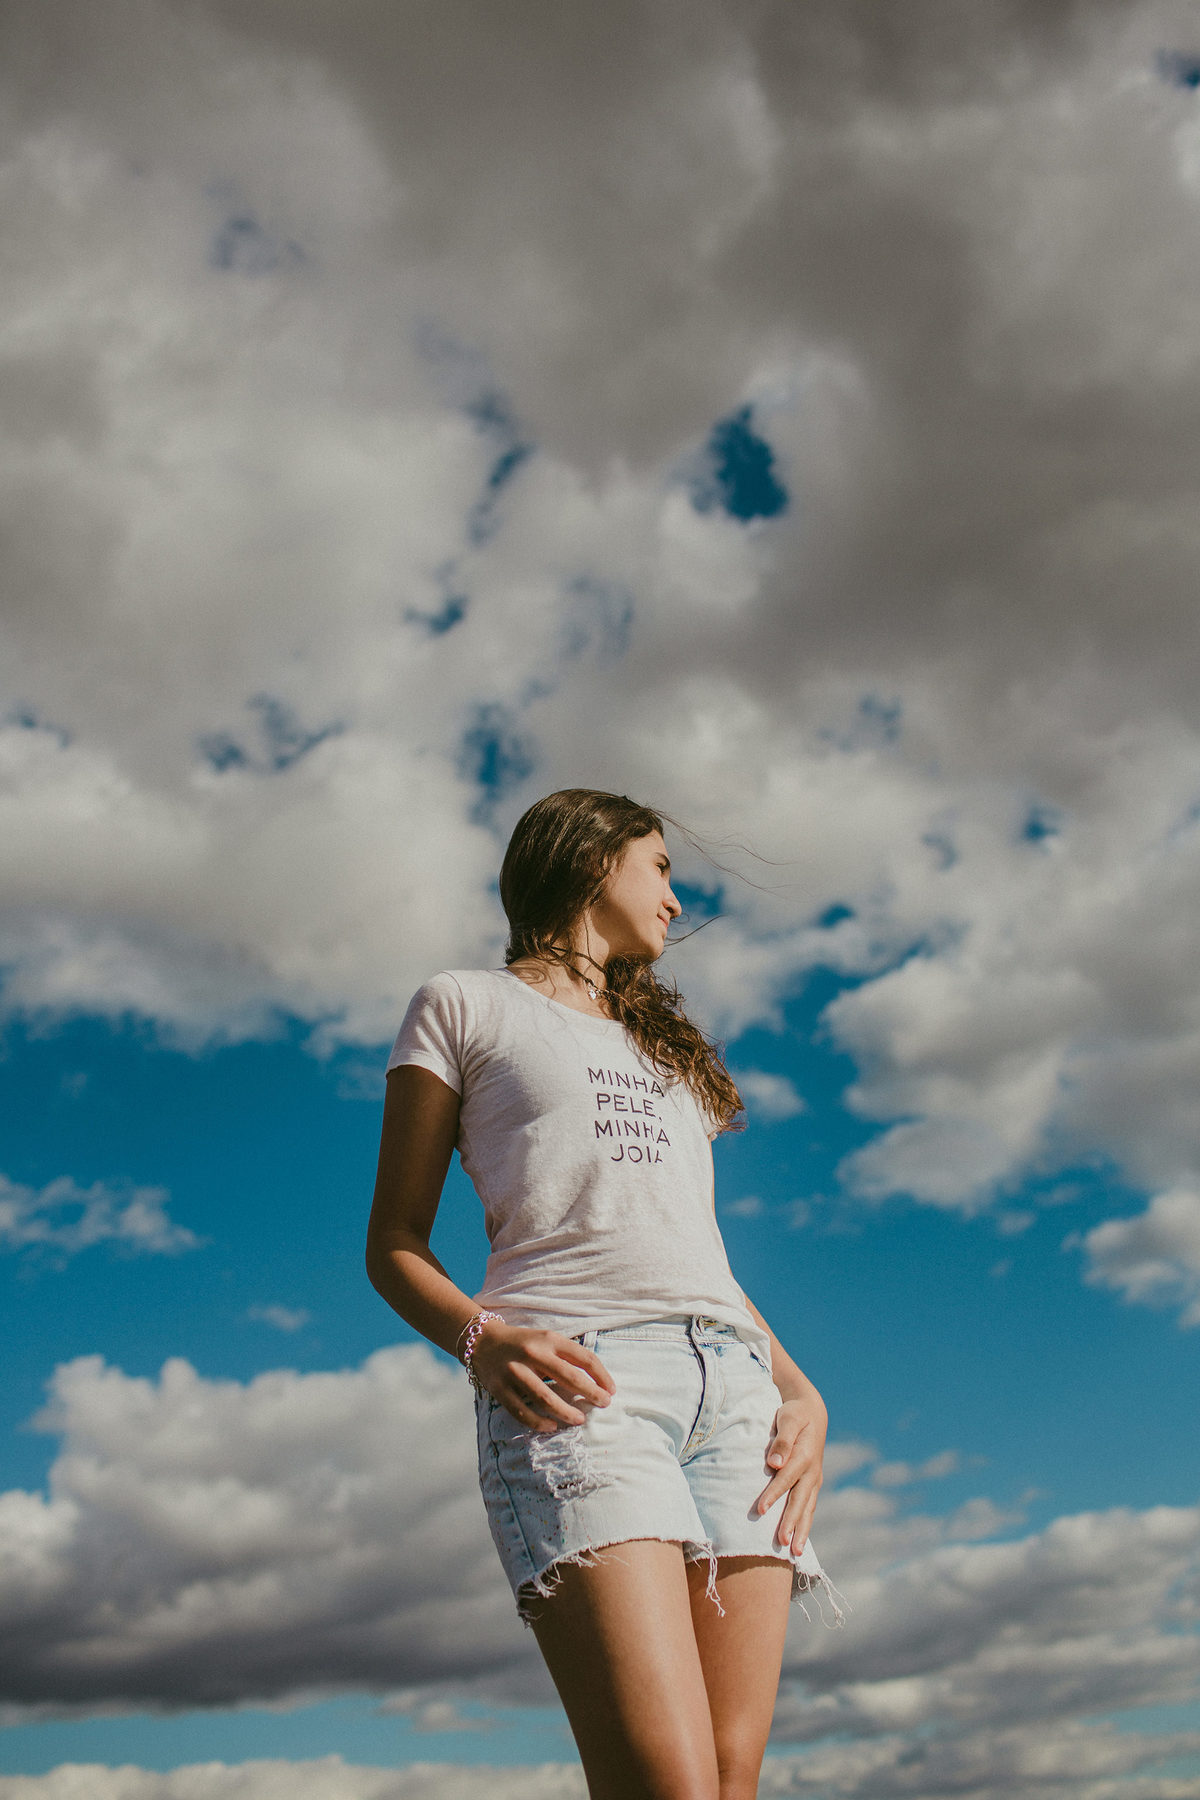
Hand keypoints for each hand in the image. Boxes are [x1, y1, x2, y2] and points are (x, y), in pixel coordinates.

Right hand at [469, 1320, 615, 1431]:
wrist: (482, 1341)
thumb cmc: (523, 1343)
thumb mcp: (546, 1340)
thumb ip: (567, 1356)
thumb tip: (596, 1382)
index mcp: (549, 1339)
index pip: (583, 1357)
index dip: (602, 1375)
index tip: (611, 1389)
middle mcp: (532, 1354)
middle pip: (570, 1378)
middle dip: (591, 1393)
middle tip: (604, 1404)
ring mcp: (515, 1372)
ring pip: (546, 1398)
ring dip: (567, 1412)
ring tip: (580, 1419)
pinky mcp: (500, 1389)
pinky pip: (523, 1412)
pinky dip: (540, 1423)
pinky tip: (552, 1426)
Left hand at [755, 1390, 827, 1553]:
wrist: (812, 1412)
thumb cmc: (794, 1414)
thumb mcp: (788, 1419)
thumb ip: (782, 1440)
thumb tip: (774, 1463)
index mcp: (805, 1455)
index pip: (786, 1479)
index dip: (774, 1494)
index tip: (760, 1510)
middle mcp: (812, 1471)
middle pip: (800, 1500)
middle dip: (791, 1522)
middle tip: (781, 1543)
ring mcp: (814, 1479)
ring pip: (808, 1509)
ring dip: (802, 1530)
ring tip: (795, 1553)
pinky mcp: (812, 1484)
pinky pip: (809, 1507)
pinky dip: (805, 1524)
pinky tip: (798, 1541)